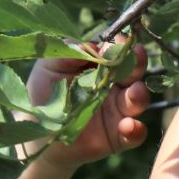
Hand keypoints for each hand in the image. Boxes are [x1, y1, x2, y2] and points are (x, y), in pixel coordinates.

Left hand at [27, 41, 150, 165]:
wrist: (39, 135)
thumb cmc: (44, 96)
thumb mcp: (49, 68)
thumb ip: (68, 53)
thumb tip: (91, 46)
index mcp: (100, 67)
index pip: (115, 51)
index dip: (120, 45)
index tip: (120, 42)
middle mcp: (114, 86)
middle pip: (133, 72)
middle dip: (136, 63)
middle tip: (136, 57)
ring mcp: (118, 112)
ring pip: (138, 100)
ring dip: (139, 94)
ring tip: (135, 92)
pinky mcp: (119, 136)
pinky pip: (134, 133)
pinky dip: (135, 130)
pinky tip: (128, 126)